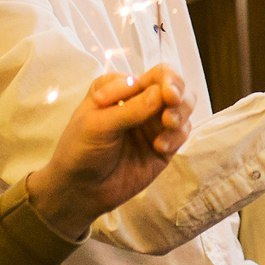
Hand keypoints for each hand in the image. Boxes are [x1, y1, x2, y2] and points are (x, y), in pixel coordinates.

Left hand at [30, 66, 193, 232]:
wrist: (80, 190)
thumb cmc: (80, 150)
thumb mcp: (98, 125)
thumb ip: (131, 109)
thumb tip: (164, 93)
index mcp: (121, 88)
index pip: (153, 74)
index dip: (163, 80)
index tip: (163, 94)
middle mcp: (141, 102)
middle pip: (175, 86)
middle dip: (178, 92)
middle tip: (173, 102)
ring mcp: (153, 124)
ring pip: (184, 107)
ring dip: (181, 112)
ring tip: (169, 123)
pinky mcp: (164, 147)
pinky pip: (182, 133)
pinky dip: (176, 136)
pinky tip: (159, 147)